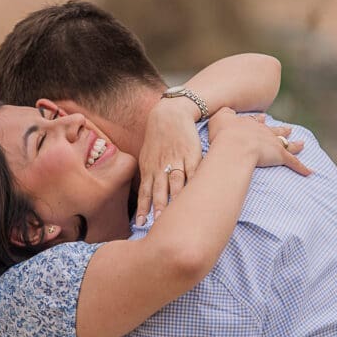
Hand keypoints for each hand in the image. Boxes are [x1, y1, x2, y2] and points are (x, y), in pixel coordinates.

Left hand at [136, 97, 203, 223]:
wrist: (171, 114)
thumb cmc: (158, 139)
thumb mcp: (147, 156)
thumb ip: (147, 176)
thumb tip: (145, 198)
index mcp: (150, 168)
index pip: (145, 191)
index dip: (143, 207)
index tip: (140, 223)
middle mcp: (162, 166)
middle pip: (160, 190)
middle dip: (159, 206)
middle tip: (157, 222)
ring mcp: (178, 160)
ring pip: (176, 182)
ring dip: (175, 198)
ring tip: (175, 213)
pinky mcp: (193, 155)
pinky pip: (193, 171)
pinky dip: (194, 183)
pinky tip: (195, 194)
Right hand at [208, 109, 310, 175]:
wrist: (234, 145)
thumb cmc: (224, 133)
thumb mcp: (220, 117)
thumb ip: (224, 113)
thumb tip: (226, 111)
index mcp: (250, 124)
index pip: (257, 121)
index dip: (260, 121)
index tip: (263, 118)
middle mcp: (264, 132)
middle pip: (276, 130)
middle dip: (282, 129)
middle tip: (289, 128)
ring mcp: (273, 144)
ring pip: (288, 143)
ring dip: (295, 144)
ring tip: (303, 144)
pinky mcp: (280, 156)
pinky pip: (294, 162)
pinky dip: (302, 168)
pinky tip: (310, 172)